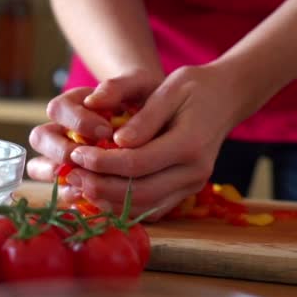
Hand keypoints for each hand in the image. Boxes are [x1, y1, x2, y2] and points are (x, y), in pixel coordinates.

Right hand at [26, 70, 159, 202]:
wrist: (157, 120)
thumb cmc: (143, 98)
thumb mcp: (138, 84)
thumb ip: (118, 86)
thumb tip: (93, 100)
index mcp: (72, 104)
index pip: (57, 109)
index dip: (77, 122)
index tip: (106, 130)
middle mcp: (61, 129)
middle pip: (39, 138)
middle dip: (61, 150)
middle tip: (90, 158)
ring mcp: (63, 155)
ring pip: (39, 166)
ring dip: (58, 176)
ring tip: (84, 183)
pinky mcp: (74, 178)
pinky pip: (60, 190)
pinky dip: (72, 195)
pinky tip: (94, 197)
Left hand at [56, 64, 243, 220]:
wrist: (226, 99)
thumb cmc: (193, 88)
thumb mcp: (169, 89)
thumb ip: (144, 117)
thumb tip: (118, 141)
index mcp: (190, 144)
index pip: (137, 163)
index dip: (102, 162)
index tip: (76, 153)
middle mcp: (194, 172)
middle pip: (139, 192)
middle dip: (100, 186)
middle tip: (70, 176)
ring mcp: (192, 186)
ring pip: (145, 206)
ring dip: (108, 201)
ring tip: (79, 186)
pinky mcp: (185, 192)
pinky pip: (152, 208)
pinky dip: (124, 206)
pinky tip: (100, 194)